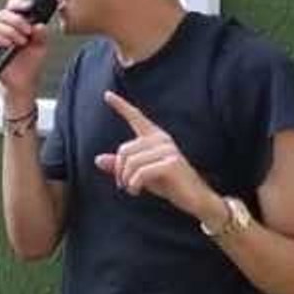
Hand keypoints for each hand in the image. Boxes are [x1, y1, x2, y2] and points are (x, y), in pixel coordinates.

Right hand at [0, 0, 49, 98]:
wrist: (23, 82)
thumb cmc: (30, 64)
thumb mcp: (41, 47)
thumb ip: (42, 35)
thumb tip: (38, 25)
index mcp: (17, 25)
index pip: (13, 7)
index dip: (19, 4)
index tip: (29, 7)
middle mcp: (5, 29)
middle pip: (3, 14)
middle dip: (17, 20)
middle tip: (27, 31)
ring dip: (10, 31)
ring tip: (21, 42)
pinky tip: (8, 44)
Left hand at [94, 90, 214, 217]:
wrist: (196, 199)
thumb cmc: (168, 184)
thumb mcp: (140, 174)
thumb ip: (121, 166)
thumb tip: (97, 159)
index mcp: (155, 137)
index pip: (136, 117)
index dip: (121, 106)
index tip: (106, 95)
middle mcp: (162, 139)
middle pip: (124, 149)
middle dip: (119, 170)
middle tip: (123, 184)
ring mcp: (168, 150)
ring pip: (131, 162)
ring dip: (126, 180)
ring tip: (131, 189)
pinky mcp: (171, 164)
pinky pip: (140, 173)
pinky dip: (133, 184)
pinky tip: (136, 191)